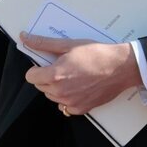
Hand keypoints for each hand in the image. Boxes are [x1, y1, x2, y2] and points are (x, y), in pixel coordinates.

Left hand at [20, 34, 141, 113]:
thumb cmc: (97, 54)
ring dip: (56, 88)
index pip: (30, 77)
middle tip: (63, 67)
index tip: (46, 64)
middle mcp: (60, 92)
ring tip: (73, 77)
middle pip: (40, 87)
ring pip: (52, 96)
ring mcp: (71, 102)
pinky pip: (65, 107)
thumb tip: (25, 38)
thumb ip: (44, 43)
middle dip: (47, 77)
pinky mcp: (81, 108)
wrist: (121, 68)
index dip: (37, 69)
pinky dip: (68, 98)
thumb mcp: (69, 45)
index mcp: (55, 75)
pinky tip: (78, 88)